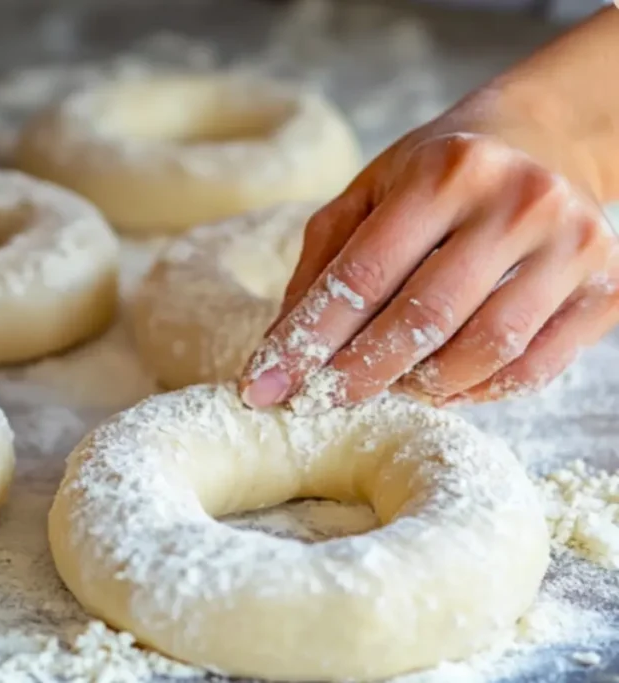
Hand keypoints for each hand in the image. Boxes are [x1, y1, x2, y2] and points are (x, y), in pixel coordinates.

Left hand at [239, 89, 618, 410]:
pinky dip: (479, 393)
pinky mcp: (608, 287)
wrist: (548, 141)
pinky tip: (443, 389)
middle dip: (357, 375)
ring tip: (384, 388)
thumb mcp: (371, 193)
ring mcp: (572, 246)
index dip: (307, 340)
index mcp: (445, 171)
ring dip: (420, 388)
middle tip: (317, 403)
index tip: (264, 386)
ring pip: (483, 352)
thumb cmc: (440, 173)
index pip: (362, 276)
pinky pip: (534, 369)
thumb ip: (324, 263)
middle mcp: (517, 202)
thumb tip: (283, 348)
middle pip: (422, 320)